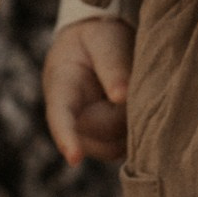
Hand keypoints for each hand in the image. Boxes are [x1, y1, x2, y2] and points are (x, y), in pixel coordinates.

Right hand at [42, 17, 134, 165]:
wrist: (97, 42)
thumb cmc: (99, 38)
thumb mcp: (105, 41)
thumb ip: (113, 66)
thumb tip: (121, 98)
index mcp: (61, 87)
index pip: (60, 116)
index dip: (67, 137)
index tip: (74, 158)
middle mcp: (69, 117)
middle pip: (98, 135)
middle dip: (121, 114)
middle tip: (131, 82)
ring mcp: (85, 133)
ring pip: (113, 147)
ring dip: (130, 125)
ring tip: (131, 92)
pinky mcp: (103, 142)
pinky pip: (122, 149)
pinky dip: (135, 133)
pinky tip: (136, 108)